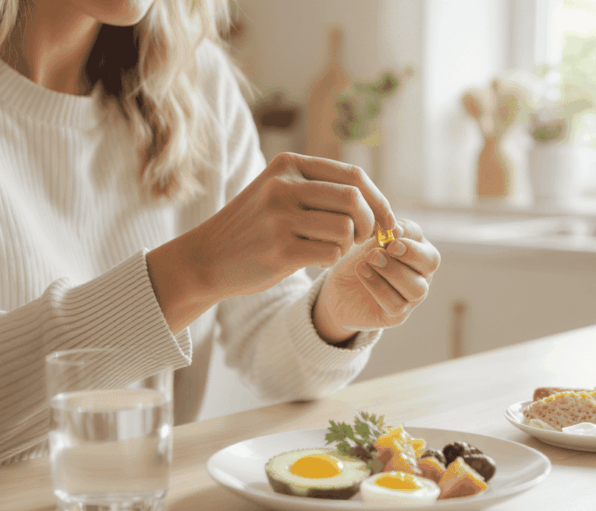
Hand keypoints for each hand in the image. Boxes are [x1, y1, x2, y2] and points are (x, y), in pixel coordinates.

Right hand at [191, 152, 394, 297]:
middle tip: (359, 238)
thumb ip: (318, 187)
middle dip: (368, 224)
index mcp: (288, 165)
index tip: (388, 221)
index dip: (379, 200)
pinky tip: (315, 259)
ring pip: (346, 228)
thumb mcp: (278, 191)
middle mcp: (283, 186)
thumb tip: (375, 199)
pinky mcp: (280, 250)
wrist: (206, 258)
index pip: (353, 175)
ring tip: (330, 247)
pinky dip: (331, 259)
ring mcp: (280, 218)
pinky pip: (331, 253)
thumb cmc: (253, 227)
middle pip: (354, 199)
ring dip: (348, 243)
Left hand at [313, 219, 440, 340]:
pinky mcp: (398, 315)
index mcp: (415, 249)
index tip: (390, 231)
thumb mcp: (364, 244)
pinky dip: (379, 287)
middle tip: (388, 247)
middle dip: (411, 253)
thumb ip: (379, 235)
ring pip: (417, 288)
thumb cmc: (356, 262)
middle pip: (431, 262)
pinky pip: (396, 304)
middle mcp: (420, 273)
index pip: (420, 237)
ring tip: (370, 259)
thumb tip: (393, 229)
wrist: (338, 291)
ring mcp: (412, 296)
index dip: (408, 233)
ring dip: (394, 271)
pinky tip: (363, 273)